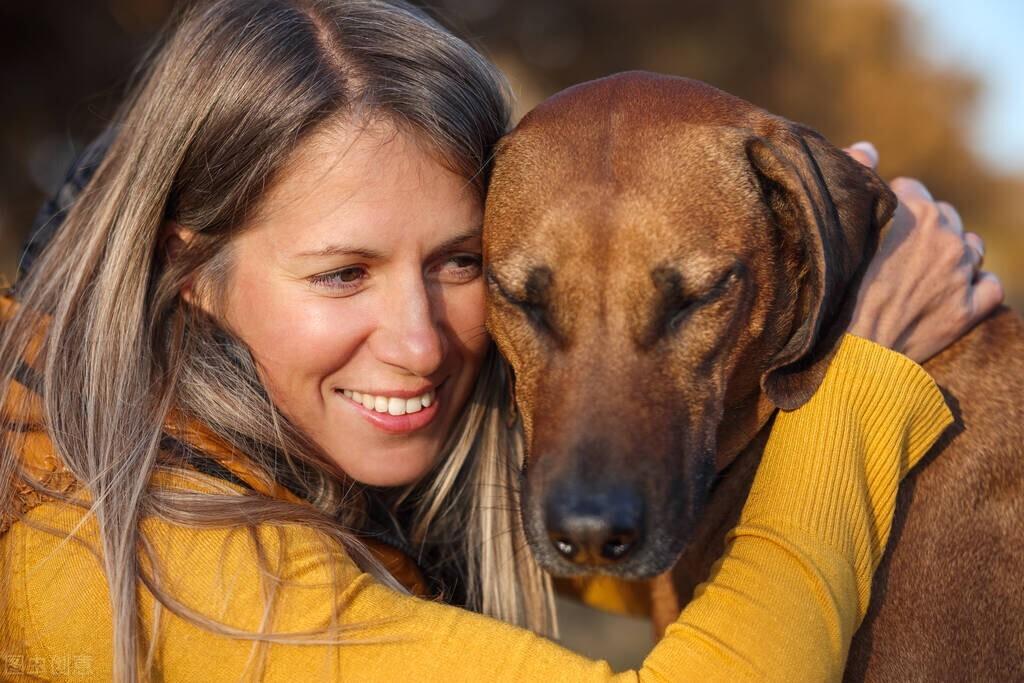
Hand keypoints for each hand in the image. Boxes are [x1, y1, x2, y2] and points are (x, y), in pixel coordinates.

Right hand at [844, 142, 1003, 362]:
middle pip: (945, 216)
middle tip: (898, 251)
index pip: (912, 189)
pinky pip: (990, 285)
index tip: (878, 225)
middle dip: (927, 228)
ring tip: (927, 271)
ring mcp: (962, 274)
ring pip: (972, 247)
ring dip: (955, 254)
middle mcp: (946, 238)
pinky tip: (955, 292)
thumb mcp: (842, 229)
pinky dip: (976, 286)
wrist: (852, 350)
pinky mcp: (970, 309)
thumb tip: (867, 147)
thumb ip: (856, 178)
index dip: (892, 205)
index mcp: (915, 213)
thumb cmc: (836, 290)